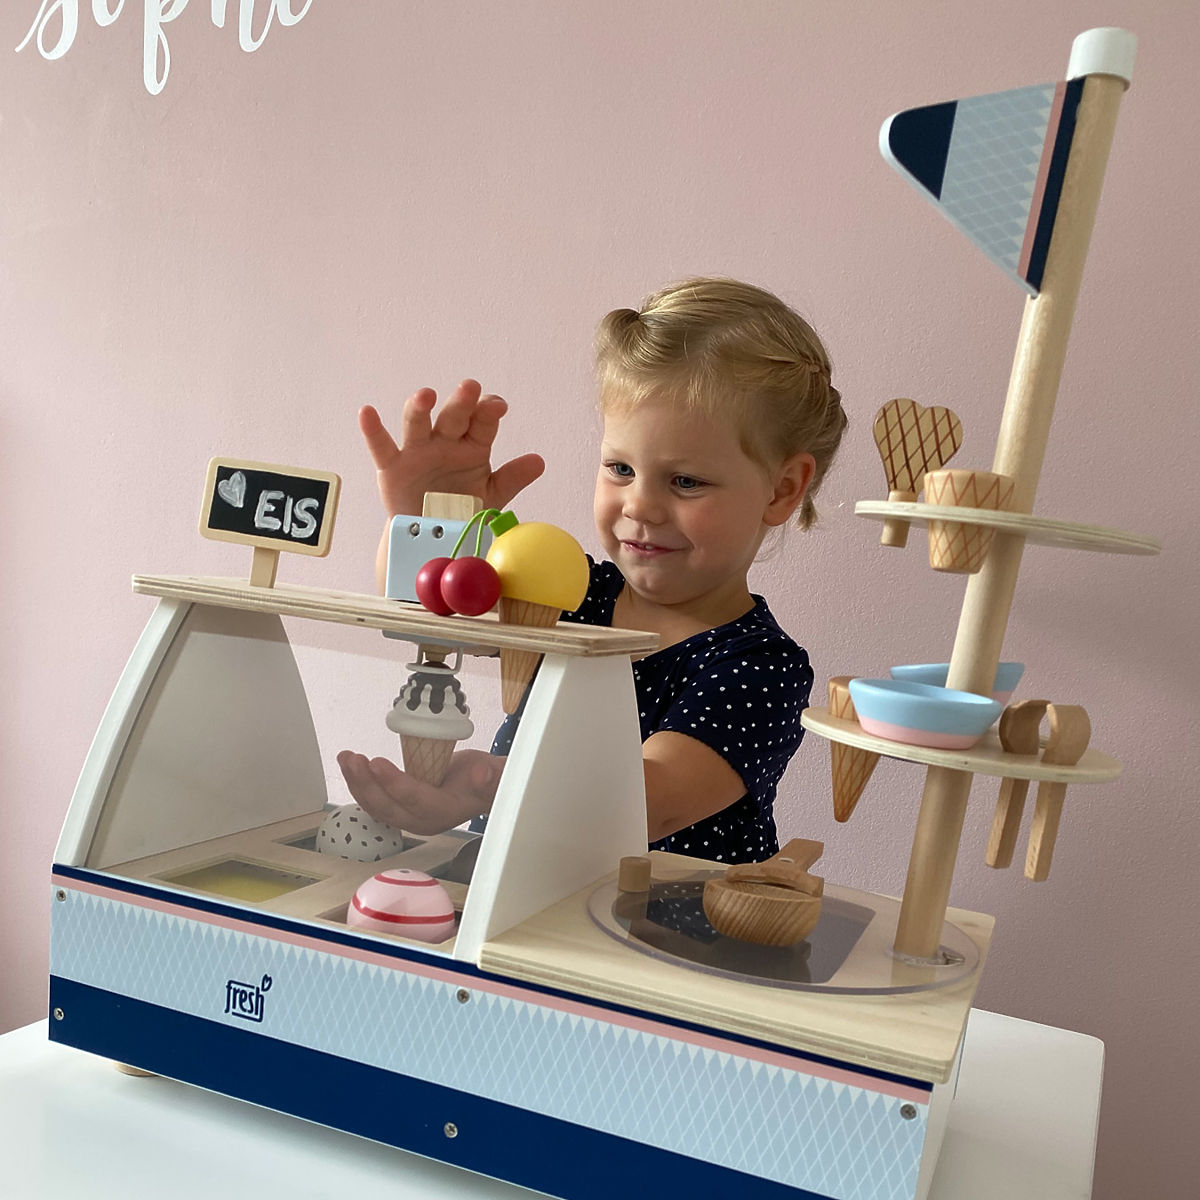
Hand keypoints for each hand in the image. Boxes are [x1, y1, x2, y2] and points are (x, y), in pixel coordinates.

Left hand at [336, 747, 504, 835]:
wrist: (481, 786)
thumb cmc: (487, 779)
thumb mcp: (496, 774)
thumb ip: (491, 777)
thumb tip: (484, 774)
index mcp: (445, 812)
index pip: (416, 800)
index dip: (396, 783)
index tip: (378, 764)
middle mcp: (422, 820)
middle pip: (388, 807)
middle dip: (367, 784)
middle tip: (354, 760)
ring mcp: (408, 816)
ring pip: (376, 804)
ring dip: (358, 782)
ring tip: (347, 758)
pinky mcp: (399, 807)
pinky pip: (375, 799)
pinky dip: (360, 782)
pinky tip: (351, 765)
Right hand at [360, 379, 545, 517]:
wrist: (432, 536)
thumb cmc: (463, 508)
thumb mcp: (492, 496)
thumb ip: (512, 478)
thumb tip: (539, 462)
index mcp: (473, 445)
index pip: (483, 422)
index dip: (489, 411)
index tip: (497, 406)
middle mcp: (445, 441)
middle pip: (453, 417)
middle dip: (461, 402)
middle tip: (470, 388)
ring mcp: (418, 451)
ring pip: (418, 424)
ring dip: (420, 408)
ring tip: (425, 395)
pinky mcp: (393, 467)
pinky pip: (382, 447)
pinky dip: (373, 430)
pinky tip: (367, 413)